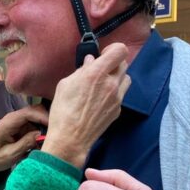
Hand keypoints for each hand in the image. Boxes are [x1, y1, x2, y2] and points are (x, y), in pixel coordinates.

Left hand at [0, 106, 49, 174]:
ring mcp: (17, 122)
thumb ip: (25, 144)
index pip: (28, 113)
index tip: (54, 125)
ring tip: (49, 140)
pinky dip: (40, 133)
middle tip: (56, 133)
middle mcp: (13, 119)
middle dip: (46, 120)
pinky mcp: (21, 127)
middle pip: (35, 111)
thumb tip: (40, 134)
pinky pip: (34, 126)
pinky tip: (42, 143)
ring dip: (44, 128)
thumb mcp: (10, 155)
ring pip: (37, 119)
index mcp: (7, 123)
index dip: (43, 116)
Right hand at [42, 43, 129, 167]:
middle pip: (124, 64)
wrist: (71, 139)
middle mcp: (110, 84)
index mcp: (96, 73)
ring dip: (117, 77)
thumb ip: (81, 70)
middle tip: (101, 69)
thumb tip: (91, 61)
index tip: (104, 54)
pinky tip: (101, 99)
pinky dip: (114, 92)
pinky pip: (121, 94)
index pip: (120, 51)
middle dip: (113, 64)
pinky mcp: (118, 110)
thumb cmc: (63, 112)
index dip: (113, 49)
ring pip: (126, 78)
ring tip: (103, 83)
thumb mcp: (65, 84)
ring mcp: (117, 98)